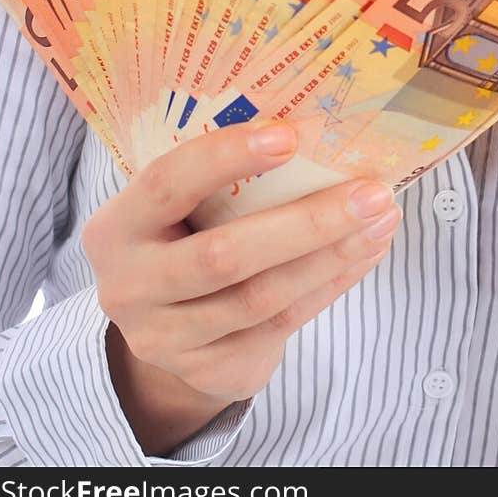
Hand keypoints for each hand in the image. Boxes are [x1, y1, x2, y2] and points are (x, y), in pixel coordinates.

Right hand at [83, 122, 400, 415]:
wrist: (164, 324)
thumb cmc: (182, 233)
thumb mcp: (177, 205)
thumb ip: (218, 178)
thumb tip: (315, 127)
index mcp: (116, 226)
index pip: (167, 183)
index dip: (225, 158)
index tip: (290, 135)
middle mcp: (130, 286)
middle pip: (223, 257)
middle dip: (306, 222)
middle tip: (371, 191)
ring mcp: (165, 338)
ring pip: (261, 298)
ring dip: (331, 255)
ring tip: (381, 219)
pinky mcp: (207, 370)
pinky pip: (281, 325)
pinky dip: (330, 285)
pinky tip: (365, 253)